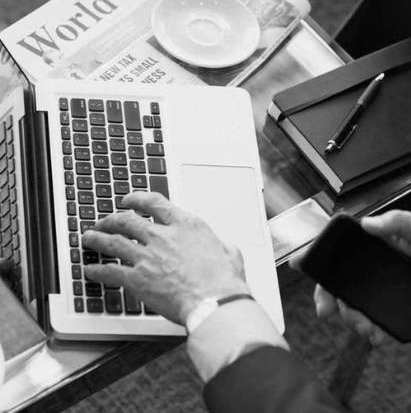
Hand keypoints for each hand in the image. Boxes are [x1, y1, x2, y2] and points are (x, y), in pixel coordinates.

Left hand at [83, 192, 248, 324]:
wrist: (214, 301)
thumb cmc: (223, 281)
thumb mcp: (230, 254)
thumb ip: (222, 246)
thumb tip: (225, 249)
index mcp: (187, 226)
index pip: (155, 203)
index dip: (137, 199)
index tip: (129, 200)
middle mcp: (164, 236)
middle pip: (128, 220)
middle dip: (112, 219)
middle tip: (105, 221)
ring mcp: (148, 256)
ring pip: (113, 241)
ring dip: (97, 239)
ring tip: (88, 238)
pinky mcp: (137, 278)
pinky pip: (110, 271)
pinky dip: (97, 270)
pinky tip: (91, 270)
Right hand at [292, 210, 410, 344]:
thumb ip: (399, 222)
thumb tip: (368, 222)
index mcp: (378, 240)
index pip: (342, 247)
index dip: (320, 258)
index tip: (304, 267)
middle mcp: (375, 262)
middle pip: (340, 280)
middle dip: (328, 298)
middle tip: (327, 312)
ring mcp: (381, 284)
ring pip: (352, 302)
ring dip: (351, 318)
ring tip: (364, 329)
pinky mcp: (390, 303)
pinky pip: (371, 316)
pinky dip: (368, 327)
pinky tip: (374, 335)